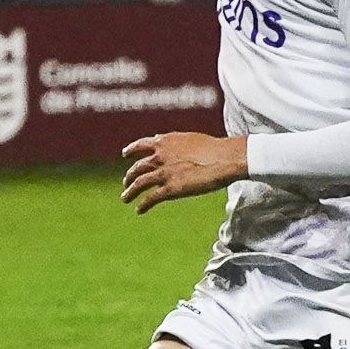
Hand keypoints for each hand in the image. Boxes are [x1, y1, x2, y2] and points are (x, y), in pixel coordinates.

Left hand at [119, 132, 244, 212]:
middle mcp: (160, 157)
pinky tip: (139, 210)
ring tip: (125, 198)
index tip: (125, 153)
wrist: (225, 158)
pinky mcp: (170, 189)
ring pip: (138, 184)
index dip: (131, 149)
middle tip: (126, 182)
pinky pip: (150, 198)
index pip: (141, 145)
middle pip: (138, 167)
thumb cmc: (214, 148)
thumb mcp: (190, 138)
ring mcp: (164, 173)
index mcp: (165, 142)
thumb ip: (174, 141)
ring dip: (130, 192)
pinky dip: (142, 205)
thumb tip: (162, 138)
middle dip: (130, 176)